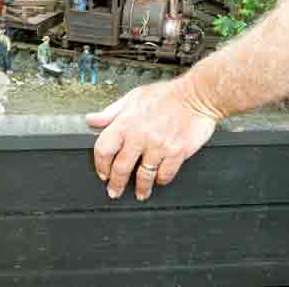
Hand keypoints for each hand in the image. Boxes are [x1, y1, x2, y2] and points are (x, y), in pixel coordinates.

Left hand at [86, 77, 218, 200]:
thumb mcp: (133, 97)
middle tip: (114, 192)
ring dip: (140, 188)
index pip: (104, 149)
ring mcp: (159, 146)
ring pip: (144, 175)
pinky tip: (159, 179)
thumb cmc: (166, 95)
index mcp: (126, 123)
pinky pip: (165, 174)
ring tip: (140, 193)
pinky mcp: (177, 152)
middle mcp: (140, 136)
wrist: (197, 95)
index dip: (100, 165)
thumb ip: (110, 112)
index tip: (102, 173)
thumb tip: (91, 120)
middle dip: (116, 184)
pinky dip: (161, 179)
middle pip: (121, 168)